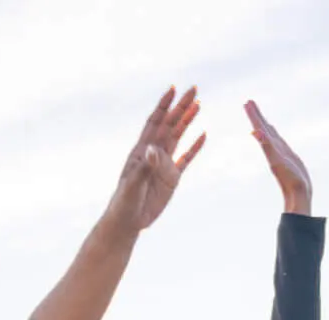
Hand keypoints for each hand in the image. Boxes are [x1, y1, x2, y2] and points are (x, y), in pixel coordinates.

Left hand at [107, 87, 204, 232]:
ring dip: (188, 121)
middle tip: (194, 90)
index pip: (154, 122)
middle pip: (170, 125)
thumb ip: (146, 166)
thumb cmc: (125, 201)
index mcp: (142, 150)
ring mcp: (164, 164)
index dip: (163, 106)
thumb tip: (154, 149)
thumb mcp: (134, 183)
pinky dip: (194, 147)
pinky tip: (202, 135)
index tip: (173, 90)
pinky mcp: (172, 178)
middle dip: (181, 107)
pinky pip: (185, 159)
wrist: (128, 220)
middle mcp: (154, 153)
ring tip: (198, 105)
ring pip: (178, 137)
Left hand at [245, 101, 310, 215]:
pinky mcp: (287, 155)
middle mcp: (273, 148)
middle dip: (256, 115)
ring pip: (270, 133)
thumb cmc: (289, 179)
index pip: (259, 127)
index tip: (247, 103)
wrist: (298, 195)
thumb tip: (254, 132)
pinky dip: (274, 134)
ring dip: (263, 123)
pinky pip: (278, 140)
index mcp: (269, 147)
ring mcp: (280, 151)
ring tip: (258, 114)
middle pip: (262, 128)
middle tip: (249, 102)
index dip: (253, 115)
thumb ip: (267, 146)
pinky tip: (273, 131)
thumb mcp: (277, 161)